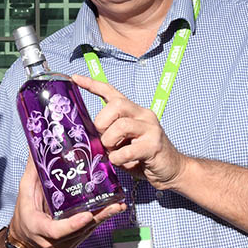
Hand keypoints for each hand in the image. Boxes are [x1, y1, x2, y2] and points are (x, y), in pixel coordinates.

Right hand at [8, 157, 124, 247]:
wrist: (25, 236)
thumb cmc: (25, 214)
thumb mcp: (25, 192)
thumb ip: (34, 171)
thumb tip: (37, 147)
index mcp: (38, 227)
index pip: (56, 230)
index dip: (72, 224)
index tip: (87, 215)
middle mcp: (54, 240)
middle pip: (79, 230)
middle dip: (98, 217)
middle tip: (114, 205)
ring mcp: (66, 242)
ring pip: (87, 230)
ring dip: (104, 217)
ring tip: (118, 205)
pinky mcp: (74, 240)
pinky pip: (89, 230)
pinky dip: (101, 218)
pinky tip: (113, 209)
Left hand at [71, 74, 188, 188]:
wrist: (172, 170)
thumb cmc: (142, 157)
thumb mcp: (123, 142)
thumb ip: (109, 134)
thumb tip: (88, 136)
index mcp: (133, 111)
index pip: (111, 91)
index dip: (92, 84)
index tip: (75, 78)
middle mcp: (143, 115)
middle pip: (116, 105)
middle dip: (102, 122)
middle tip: (103, 138)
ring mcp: (151, 129)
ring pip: (121, 125)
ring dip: (110, 142)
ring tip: (113, 153)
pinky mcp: (154, 146)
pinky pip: (127, 151)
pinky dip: (118, 159)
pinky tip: (121, 162)